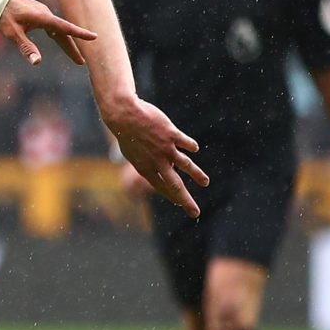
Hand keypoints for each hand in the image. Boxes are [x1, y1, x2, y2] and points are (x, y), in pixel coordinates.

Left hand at [0, 0, 95, 66]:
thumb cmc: (4, 16)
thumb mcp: (13, 34)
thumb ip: (26, 47)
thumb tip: (37, 62)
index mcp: (42, 18)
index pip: (64, 28)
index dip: (79, 33)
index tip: (94, 37)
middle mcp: (46, 14)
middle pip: (63, 32)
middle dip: (73, 47)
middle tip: (81, 62)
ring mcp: (44, 13)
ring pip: (59, 30)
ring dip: (67, 43)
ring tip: (76, 57)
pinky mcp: (40, 14)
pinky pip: (53, 26)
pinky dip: (59, 36)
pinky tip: (62, 41)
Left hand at [103, 97, 207, 216]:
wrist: (124, 116)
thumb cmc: (127, 134)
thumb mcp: (134, 153)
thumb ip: (148, 162)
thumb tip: (166, 166)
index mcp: (146, 168)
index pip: (161, 188)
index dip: (172, 197)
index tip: (180, 205)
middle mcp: (157, 161)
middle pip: (175, 185)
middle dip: (186, 200)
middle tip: (195, 212)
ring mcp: (165, 148)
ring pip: (185, 165)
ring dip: (196, 175)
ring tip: (205, 182)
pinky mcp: (171, 134)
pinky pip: (186, 143)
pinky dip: (191, 146)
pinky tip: (194, 149)